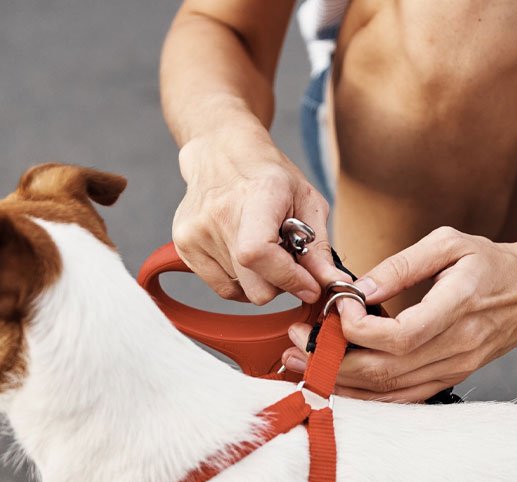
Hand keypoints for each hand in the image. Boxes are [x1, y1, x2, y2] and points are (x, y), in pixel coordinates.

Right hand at [173, 125, 345, 304]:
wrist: (221, 154)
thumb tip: (333, 284)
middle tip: (287, 260)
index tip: (309, 285)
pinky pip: (223, 289)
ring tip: (262, 248)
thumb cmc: (269, 176)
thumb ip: (319, 247)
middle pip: (256, 288)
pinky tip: (244, 255)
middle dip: (281, 284)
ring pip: (242, 293)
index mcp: (254, 197)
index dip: (289, 278)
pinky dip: (241, 281)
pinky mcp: (183, 246)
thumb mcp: (306, 200)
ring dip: (260, 279)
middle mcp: (217, 216)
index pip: (259, 254)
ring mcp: (194, 233)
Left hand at [280, 227, 516, 400]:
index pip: (401, 335)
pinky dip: (364, 396)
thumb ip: (402, 265)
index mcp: (460, 305)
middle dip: (333, 360)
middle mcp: (458, 346)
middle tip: (297, 341)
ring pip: (389, 392)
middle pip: (386, 370)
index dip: (359, 330)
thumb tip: (358, 290)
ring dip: (340, 383)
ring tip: (302, 364)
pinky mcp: (449, 379)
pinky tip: (335, 382)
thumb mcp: (449, 243)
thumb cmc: (492, 262)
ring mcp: (454, 369)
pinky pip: (401, 400)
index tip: (336, 309)